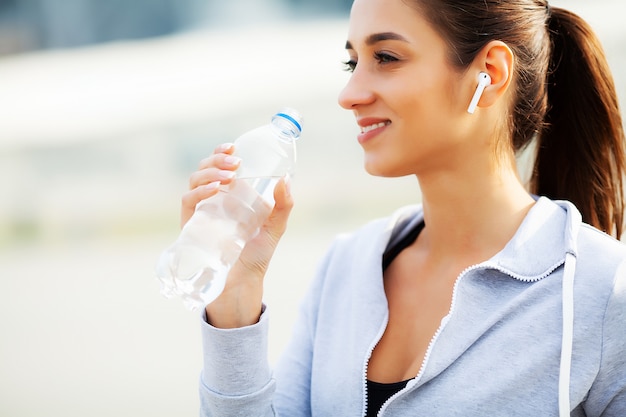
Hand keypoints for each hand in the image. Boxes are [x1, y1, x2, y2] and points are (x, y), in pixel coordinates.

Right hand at [182, 143, 293, 327]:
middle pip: (206, 169)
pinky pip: (188, 202)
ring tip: (227, 176)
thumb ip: (284, 205)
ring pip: (195, 181)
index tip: (232, 146)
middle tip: (233, 161)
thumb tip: (286, 178)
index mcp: (231, 196)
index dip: (222, 153)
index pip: (221, 166)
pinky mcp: (190, 226)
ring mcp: (201, 212)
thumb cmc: (257, 256)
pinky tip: (214, 190)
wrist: (241, 284)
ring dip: (209, 173)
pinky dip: (199, 192)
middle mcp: (214, 200)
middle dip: (216, 160)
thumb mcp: (275, 228)